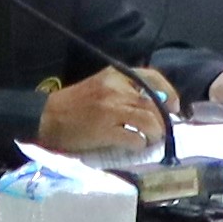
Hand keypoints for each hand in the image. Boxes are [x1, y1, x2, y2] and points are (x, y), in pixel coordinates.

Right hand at [40, 65, 167, 158]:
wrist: (48, 118)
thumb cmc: (75, 104)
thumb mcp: (101, 86)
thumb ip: (125, 90)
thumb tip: (157, 103)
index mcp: (115, 75)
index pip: (151, 78)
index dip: (169, 93)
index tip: (174, 107)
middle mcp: (115, 89)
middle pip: (153, 103)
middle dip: (163, 119)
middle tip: (163, 130)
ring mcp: (111, 110)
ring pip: (148, 121)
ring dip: (155, 133)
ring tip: (151, 139)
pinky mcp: (105, 131)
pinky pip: (134, 138)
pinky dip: (140, 144)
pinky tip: (136, 146)